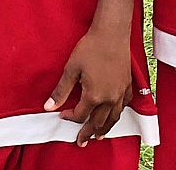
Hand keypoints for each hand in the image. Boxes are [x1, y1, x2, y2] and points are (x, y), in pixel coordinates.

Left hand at [44, 26, 133, 145]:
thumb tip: (49, 107)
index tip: (63, 115)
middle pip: (97, 122)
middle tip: (82, 141)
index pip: (80, 115)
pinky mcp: (127, 86)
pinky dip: (118, 114)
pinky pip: (124, 106)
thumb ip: (61, 90)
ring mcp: (120, 94)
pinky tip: (114, 114)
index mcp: (94, 96)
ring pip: (113, 118)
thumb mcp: (71, 69)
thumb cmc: (90, 48)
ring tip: (99, 136)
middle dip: (88, 132)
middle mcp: (109, 99)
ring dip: (105, 128)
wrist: (111, 34)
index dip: (70, 117)